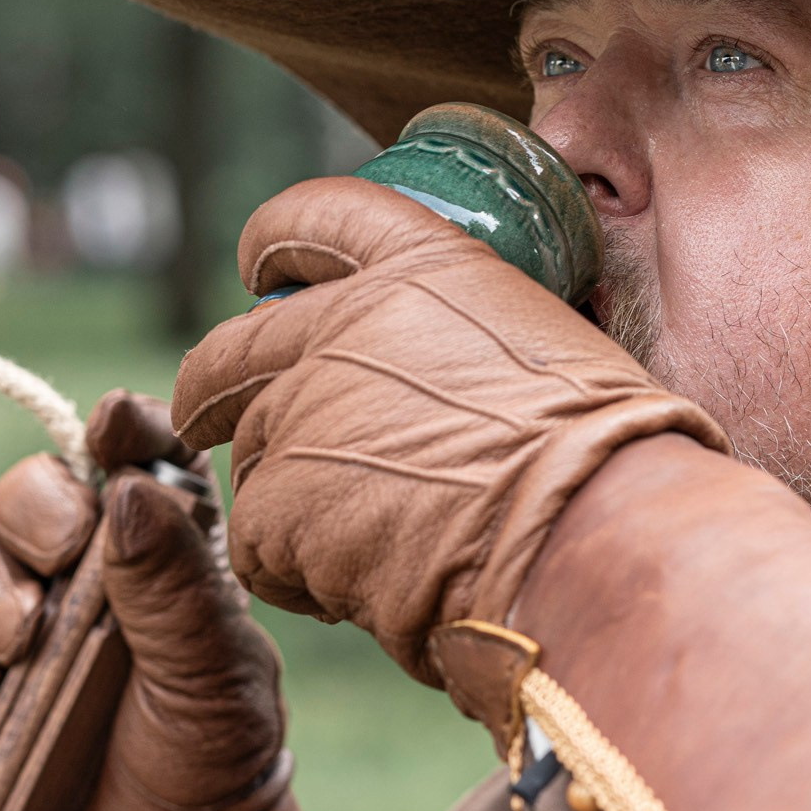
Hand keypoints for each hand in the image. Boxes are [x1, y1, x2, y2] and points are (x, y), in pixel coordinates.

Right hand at [0, 390, 288, 810]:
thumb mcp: (216, 670)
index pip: (139, 456)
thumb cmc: (210, 755)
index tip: (113, 427)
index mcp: (166, 544)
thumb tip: (128, 490)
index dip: (122, 428)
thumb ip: (176, 583)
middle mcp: (88, 569)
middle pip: (30, 489)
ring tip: (25, 649)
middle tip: (58, 554)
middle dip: (32, 509)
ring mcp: (20, 622)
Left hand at [171, 176, 724, 683]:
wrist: (590, 534)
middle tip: (202, 415)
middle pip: (235, 346)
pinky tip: (358, 594)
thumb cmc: (608, 459)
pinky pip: (259, 544)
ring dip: (290, 503)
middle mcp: (348, 325)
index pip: (318, 217)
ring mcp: (305, 411)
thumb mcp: (553, 352)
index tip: (259, 267)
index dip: (274, 239)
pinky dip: (296, 575)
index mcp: (425, 270)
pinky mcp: (283, 502)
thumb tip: (474, 382)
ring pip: (253, 458)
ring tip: (363, 550)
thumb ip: (475, 348)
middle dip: (209, 385)